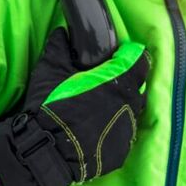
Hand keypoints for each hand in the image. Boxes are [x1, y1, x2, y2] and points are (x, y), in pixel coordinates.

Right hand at [0, 26, 148, 185]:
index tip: (116, 56)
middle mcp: (129, 105)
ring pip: (132, 111)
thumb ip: (60, 47)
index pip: (140, 59)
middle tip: (100, 83)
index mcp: (118, 81)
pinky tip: (94, 130)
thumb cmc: (50, 107)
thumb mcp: (49, 70)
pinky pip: (123, 133)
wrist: (46, 153)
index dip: (128, 55)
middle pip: (137, 86)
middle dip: (123, 82)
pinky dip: (112, 129)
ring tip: (97, 108)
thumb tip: (62, 33)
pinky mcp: (121, 151)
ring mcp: (127, 130)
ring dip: (119, 106)